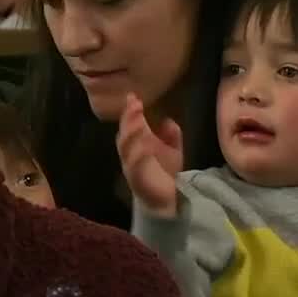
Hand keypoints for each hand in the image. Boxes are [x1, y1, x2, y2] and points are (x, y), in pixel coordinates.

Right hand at [116, 93, 182, 217]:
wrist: (165, 199)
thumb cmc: (165, 172)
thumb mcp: (173, 149)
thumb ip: (171, 135)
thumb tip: (168, 120)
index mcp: (138, 142)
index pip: (130, 123)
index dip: (130, 110)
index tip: (133, 96)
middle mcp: (131, 152)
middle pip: (124, 132)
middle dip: (128, 118)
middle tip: (134, 104)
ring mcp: (131, 165)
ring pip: (125, 147)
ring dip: (130, 133)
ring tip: (137, 121)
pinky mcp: (136, 178)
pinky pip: (134, 166)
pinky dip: (139, 156)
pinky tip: (144, 147)